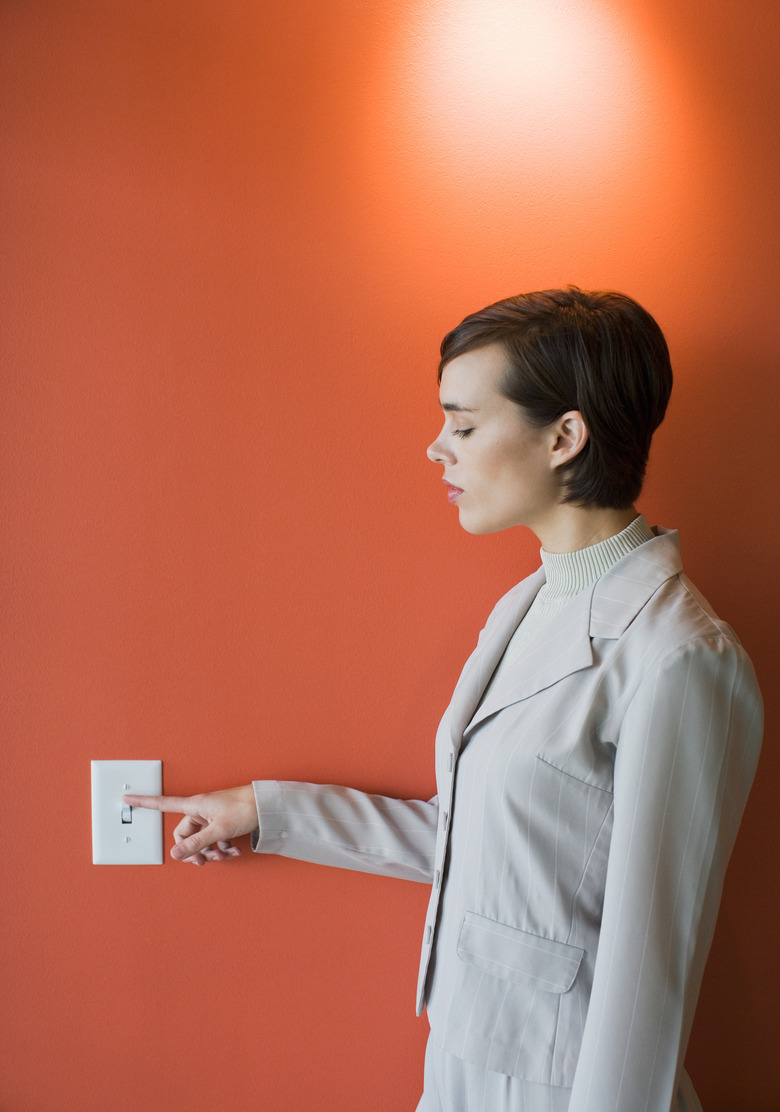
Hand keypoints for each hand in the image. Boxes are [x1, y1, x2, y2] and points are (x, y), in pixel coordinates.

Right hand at [122, 784, 257, 865]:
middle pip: (185, 834)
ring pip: (202, 839)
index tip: (126, 798)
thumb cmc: (245, 808)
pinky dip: (223, 848)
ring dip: (212, 851)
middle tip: (205, 861)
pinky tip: (235, 852)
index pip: (163, 803)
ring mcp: (211, 815)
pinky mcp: (223, 821)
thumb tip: (176, 854)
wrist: (267, 805)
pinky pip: (215, 838)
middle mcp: (200, 810)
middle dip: (194, 850)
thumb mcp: (219, 830)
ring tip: (226, 856)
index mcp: (194, 805)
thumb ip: (196, 843)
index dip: (144, 802)